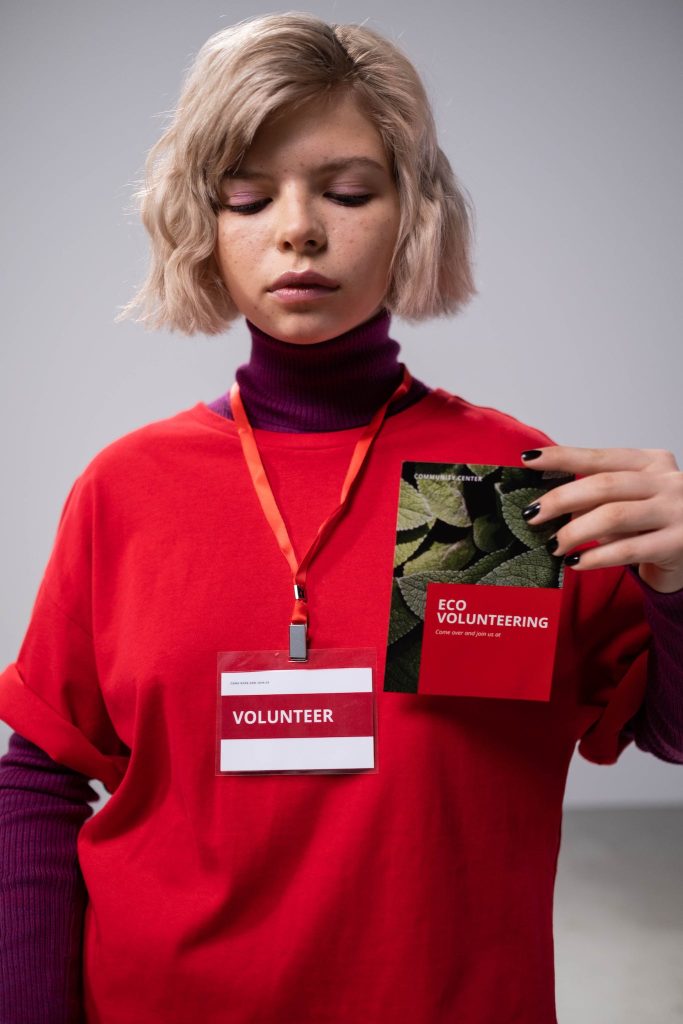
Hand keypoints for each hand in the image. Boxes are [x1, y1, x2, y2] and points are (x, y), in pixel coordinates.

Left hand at [518, 446, 682, 593]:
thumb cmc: (655, 524)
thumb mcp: (631, 501)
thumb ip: (599, 497)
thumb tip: (549, 504)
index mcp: (652, 462)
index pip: (599, 457)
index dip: (562, 457)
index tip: (529, 459)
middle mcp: (667, 481)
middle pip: (603, 484)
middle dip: (561, 499)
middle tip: (532, 515)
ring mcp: (676, 511)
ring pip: (614, 516)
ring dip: (575, 531)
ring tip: (553, 545)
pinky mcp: (677, 543)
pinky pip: (628, 549)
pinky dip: (596, 556)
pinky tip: (576, 562)